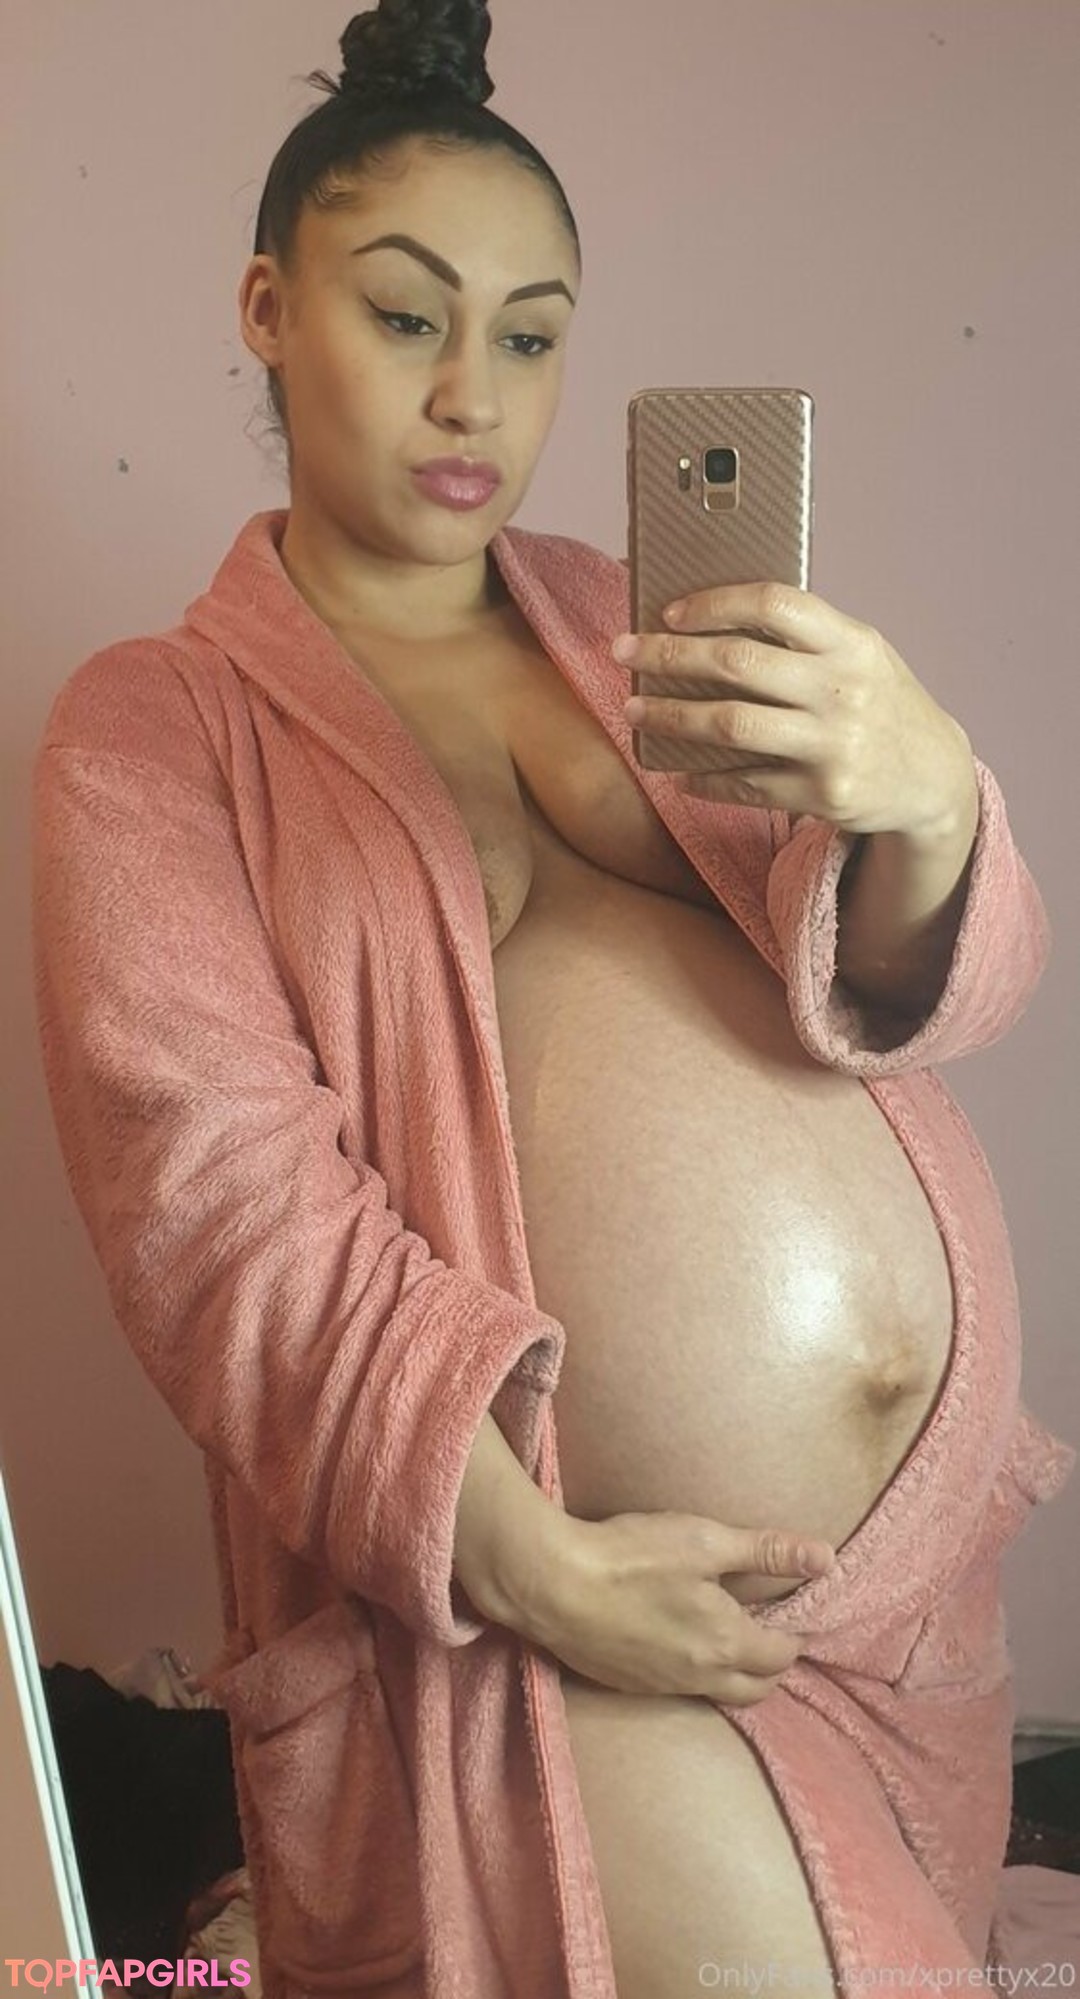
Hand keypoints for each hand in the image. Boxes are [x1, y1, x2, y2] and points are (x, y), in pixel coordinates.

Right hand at [524, 1507, 835, 1702]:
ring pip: (718, 1694)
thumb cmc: (630, 1557)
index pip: (782, 1656)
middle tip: (767, 1628)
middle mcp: (700, 1676)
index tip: (791, 1610)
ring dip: (734, 1673)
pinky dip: (695, 1673)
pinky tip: (677, 1639)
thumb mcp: (704, 1541)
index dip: (794, 1633)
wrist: (551, 1586)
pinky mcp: (629, 1685)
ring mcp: (662, 1687)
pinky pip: (680, 1691)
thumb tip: (826, 1557)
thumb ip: (767, 1550)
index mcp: (725, 1643)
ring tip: (726, 1634)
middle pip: (757, 1690)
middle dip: (771, 1665)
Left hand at [614, 582, 977, 837]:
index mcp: (852, 642)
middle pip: (738, 664)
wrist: (934, 776)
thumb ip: (802, 636)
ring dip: (672, 718)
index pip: (774, 604)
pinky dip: (704, 778)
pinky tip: (678, 769)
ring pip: (731, 726)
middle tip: (625, 652)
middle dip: (669, 656)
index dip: (714, 603)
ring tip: (636, 711)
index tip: (669, 611)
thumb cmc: (880, 701)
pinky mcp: (823, 795)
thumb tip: (708, 619)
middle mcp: (843, 691)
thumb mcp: (860, 653)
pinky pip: (746, 785)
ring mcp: (833, 746)